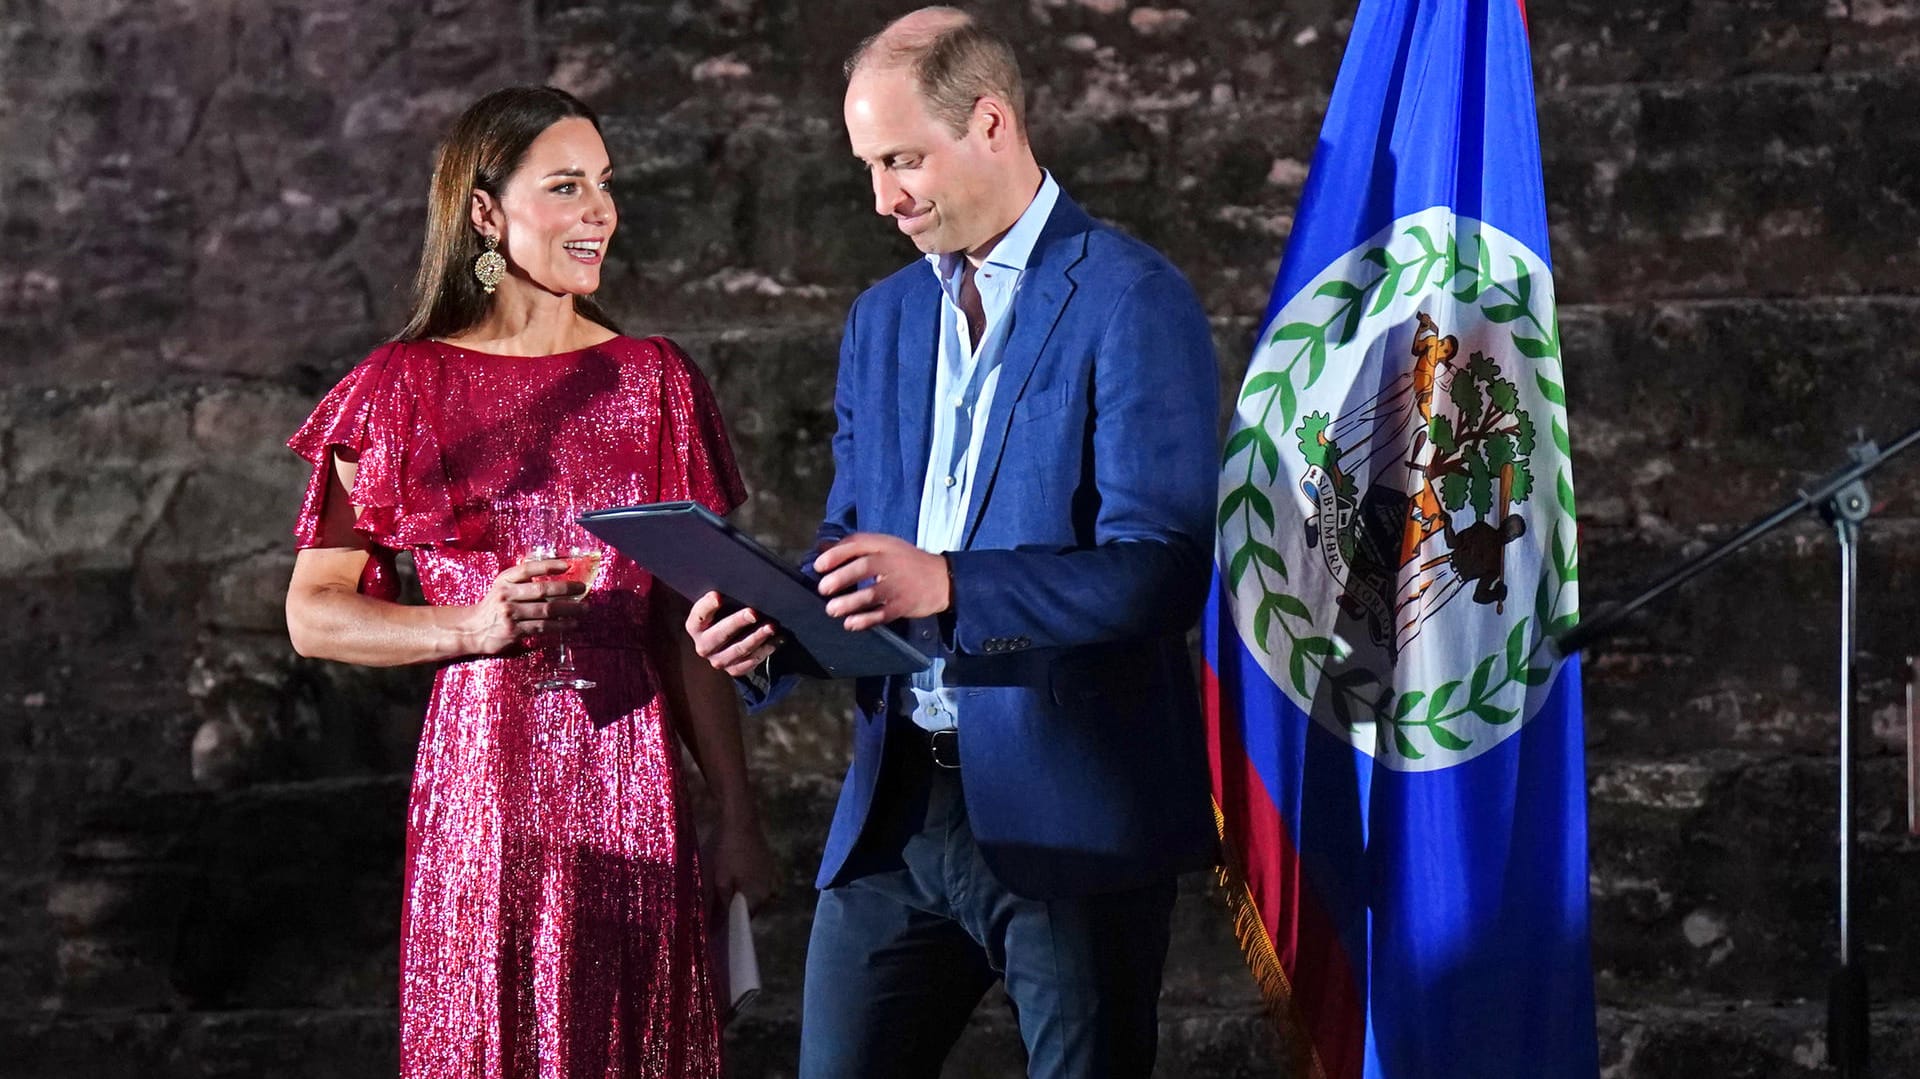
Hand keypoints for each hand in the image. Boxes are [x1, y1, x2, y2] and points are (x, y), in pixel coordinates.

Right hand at [457, 559, 586, 655]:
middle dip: (566, 588)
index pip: (528, 569)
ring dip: (569, 609)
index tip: (567, 565)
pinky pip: (542, 627)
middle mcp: (506, 595)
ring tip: (584, 608)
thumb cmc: (494, 606)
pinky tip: (572, 623)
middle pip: (541, 590)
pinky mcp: (513, 631)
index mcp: (504, 580)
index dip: (548, 566)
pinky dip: (560, 625)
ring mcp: (509, 614)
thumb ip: (523, 582)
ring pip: (545, 610)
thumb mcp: (503, 588)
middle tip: (582, 588)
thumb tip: (557, 578)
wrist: (471, 629)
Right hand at [686, 591, 780, 676]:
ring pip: (739, 649)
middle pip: (720, 634)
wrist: (726, 641)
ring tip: (771, 627)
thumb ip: (719, 598)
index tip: (718, 597)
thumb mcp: (717, 606)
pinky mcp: (733, 669)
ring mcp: (718, 660)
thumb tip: (729, 590)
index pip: (699, 615)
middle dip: (738, 622)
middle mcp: (703, 646)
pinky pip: (750, 662)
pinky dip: (765, 651)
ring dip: (757, 637)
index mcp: (695, 627)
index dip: (708, 606)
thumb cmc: (723, 615)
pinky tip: (777, 640)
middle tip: (753, 613)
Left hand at [703, 810, 776, 913]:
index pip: (744, 919)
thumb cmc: (730, 853)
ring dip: (742, 894)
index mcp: (759, 897)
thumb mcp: (721, 881)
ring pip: (754, 893)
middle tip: (717, 904)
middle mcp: (770, 891)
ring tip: (724, 887)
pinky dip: (747, 883)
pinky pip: (758, 882)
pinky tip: (736, 874)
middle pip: (751, 907)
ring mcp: (773, 877)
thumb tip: (716, 929)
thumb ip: (720, 906)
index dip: (730, 921)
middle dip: (736, 907)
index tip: (716, 922)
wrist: (742, 823)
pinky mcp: (771, 866)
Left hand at [814, 533, 949, 631]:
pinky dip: (866, 620)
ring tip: (832, 610)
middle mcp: (891, 562)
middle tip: (822, 589)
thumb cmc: (906, 562)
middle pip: (864, 567)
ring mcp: (899, 585)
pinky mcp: (904, 605)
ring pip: (872, 593)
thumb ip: (854, 547)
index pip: (857, 544)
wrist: (942, 578)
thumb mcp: (884, 547)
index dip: (836, 554)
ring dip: (850, 602)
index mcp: (883, 545)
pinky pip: (884, 613)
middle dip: (841, 578)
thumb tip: (820, 549)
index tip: (818, 566)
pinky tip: (851, 624)